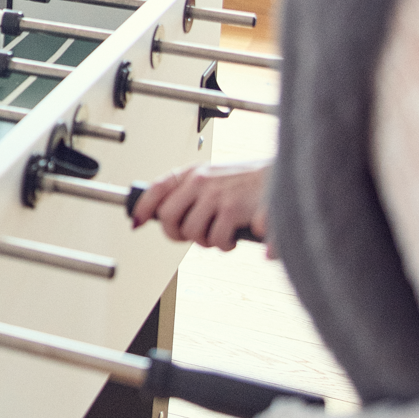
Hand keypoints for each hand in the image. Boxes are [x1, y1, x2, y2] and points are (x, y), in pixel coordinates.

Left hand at [132, 157, 272, 249]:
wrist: (282, 177)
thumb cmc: (247, 181)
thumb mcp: (215, 177)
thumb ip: (190, 191)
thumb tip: (161, 215)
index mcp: (193, 172)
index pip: (156, 188)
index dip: (143, 207)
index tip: (137, 221)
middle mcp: (200, 180)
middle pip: (168, 217)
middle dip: (176, 234)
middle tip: (191, 238)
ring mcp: (215, 195)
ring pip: (191, 232)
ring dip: (204, 241)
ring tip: (218, 236)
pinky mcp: (231, 210)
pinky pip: (215, 239)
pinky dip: (224, 245)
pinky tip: (232, 238)